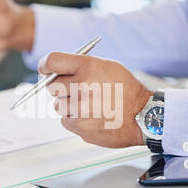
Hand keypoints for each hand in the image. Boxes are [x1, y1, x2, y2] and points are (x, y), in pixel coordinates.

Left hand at [39, 53, 153, 147]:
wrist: (143, 116)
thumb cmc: (126, 90)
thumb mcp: (107, 67)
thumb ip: (81, 66)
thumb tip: (54, 71)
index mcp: (88, 67)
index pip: (51, 61)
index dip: (44, 66)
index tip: (45, 70)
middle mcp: (82, 86)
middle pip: (51, 86)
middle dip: (60, 88)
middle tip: (75, 91)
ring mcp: (80, 108)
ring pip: (58, 105)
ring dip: (68, 106)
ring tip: (88, 106)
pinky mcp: (79, 126)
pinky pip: (65, 121)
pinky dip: (74, 120)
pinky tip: (91, 117)